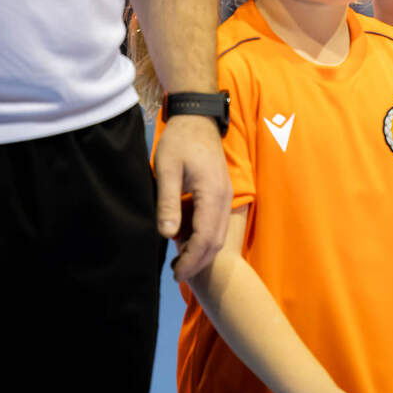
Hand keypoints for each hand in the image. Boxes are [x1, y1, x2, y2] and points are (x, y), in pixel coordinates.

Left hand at [154, 113, 231, 280]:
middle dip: (198, 261)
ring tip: (181, 262)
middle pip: (216, 241)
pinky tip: (188, 241)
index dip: (191, 259)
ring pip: (220, 234)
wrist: (197, 118)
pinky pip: (218, 223)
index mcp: (212, 193)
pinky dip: (206, 239)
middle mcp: (224, 197)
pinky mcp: (222, 192)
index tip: (176, 273)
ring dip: (203, 252)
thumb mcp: (167, 170)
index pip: (205, 237)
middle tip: (177, 274)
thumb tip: (168, 234)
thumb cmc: (180, 141)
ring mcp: (226, 195)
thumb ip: (168, 202)